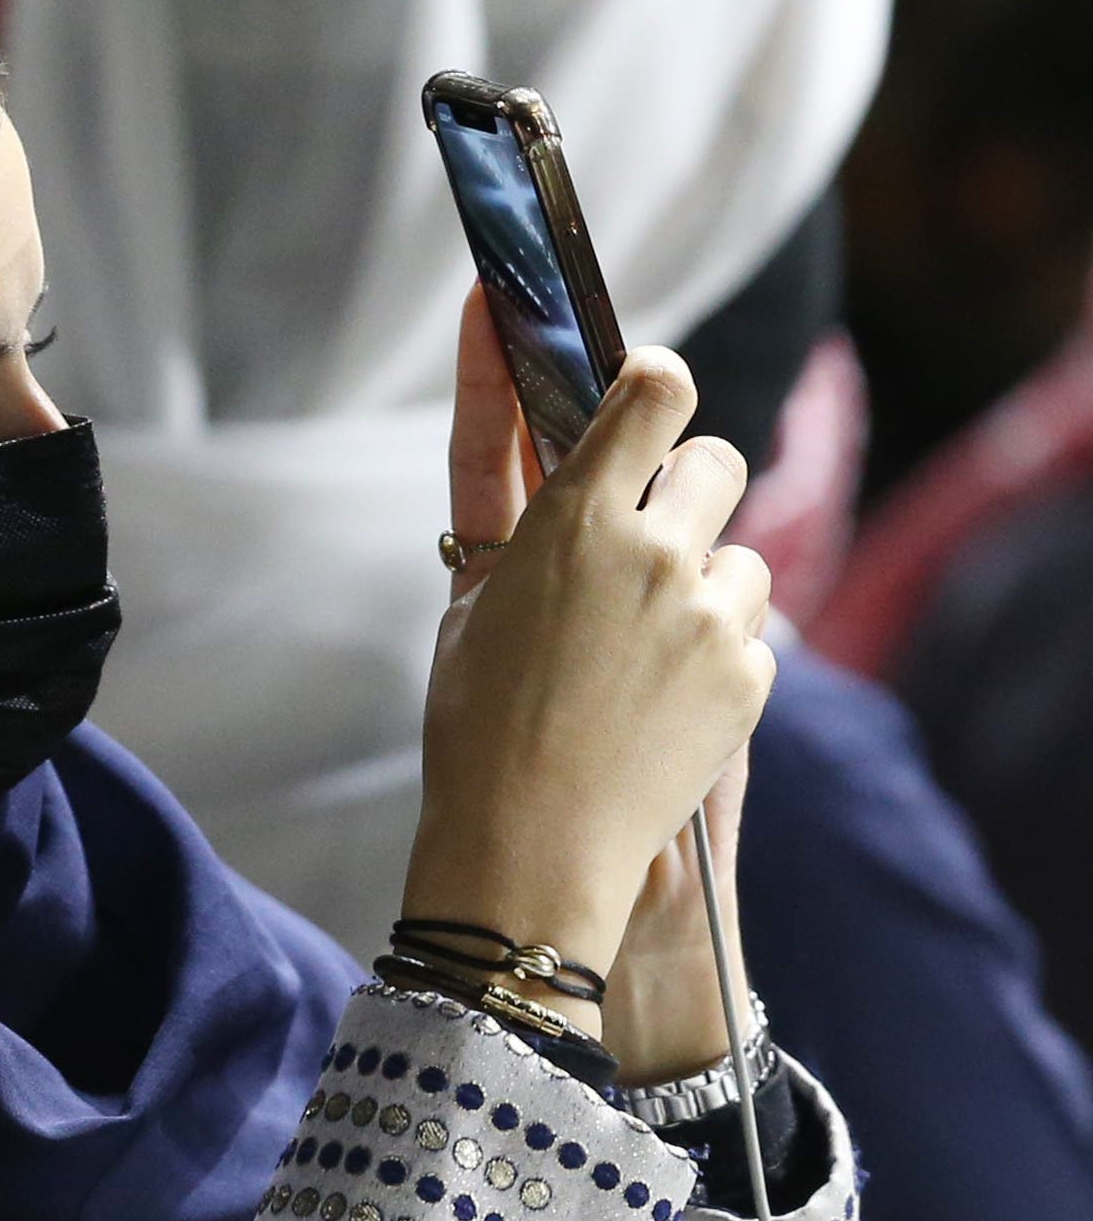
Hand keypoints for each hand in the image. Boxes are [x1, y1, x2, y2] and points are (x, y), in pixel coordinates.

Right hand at [403, 290, 777, 1028]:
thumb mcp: (471, 603)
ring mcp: (709, 614)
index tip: (644, 390)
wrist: (531, 842)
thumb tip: (543, 453)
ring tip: (648, 644)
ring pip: (740, 554)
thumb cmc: (477, 721)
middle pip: (714, 460)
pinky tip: (664, 696)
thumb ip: (516, 519)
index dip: (654, 378)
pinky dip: (716, 652)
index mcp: (573, 519)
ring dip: (704, 580)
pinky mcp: (748, 676)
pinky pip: (750, 631)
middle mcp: (653, 551)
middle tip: (651, 533)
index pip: (653, 389)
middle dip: (686, 487)